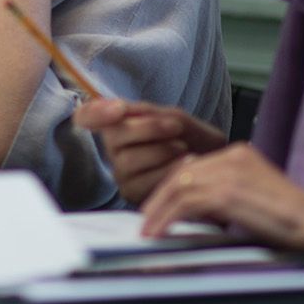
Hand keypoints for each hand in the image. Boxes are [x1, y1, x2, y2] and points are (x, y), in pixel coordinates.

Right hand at [76, 99, 225, 204]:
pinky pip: (146, 180)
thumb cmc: (192, 139)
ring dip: (163, 150)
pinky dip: (170, 169)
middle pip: (115, 135)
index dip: (95, 112)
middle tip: (175, 127)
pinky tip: (186, 163)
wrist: (216, 163)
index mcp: (117, 125)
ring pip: (130, 159)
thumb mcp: (174, 117)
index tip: (119, 109)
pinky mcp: (134, 195)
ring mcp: (121, 174)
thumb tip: (119, 108)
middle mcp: (113, 150)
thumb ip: (147, 112)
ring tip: (183, 148)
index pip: (86, 116)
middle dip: (149, 128)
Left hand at [140, 143, 303, 250]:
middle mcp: (233, 156)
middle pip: (181, 174)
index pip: (192, 166)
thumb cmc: (291, 219)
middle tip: (146, 220)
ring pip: (178, 187)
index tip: (158, 206)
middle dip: (159, 199)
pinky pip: (186, 203)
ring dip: (158, 211)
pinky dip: (167, 219)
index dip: (171, 188)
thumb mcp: (251, 200)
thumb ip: (223, 196)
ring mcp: (230, 171)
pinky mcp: (228, 192)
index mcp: (239, 153)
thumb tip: (192, 207)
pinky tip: (159, 233)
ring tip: (148, 230)